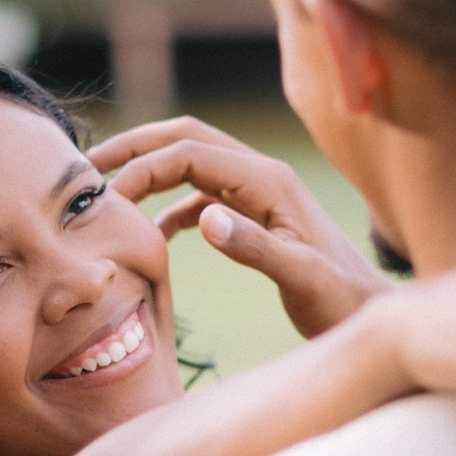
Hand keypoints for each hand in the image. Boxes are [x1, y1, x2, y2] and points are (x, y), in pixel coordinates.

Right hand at [90, 116, 388, 339]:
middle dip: (136, 148)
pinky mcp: (257, 216)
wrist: (370, 316)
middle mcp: (263, 177)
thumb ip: (256, 248)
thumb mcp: (301, 279)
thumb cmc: (341, 302)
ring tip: (106, 194)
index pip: (190, 153)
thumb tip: (204, 218)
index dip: (143, 167)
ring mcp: (260, 194)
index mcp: (268, 182)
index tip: (104, 197)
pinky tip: (153, 234)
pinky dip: (171, 204)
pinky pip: (203, 195)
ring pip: (192, 163)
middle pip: (187, 139)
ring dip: (150, 171)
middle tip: (85, 168)